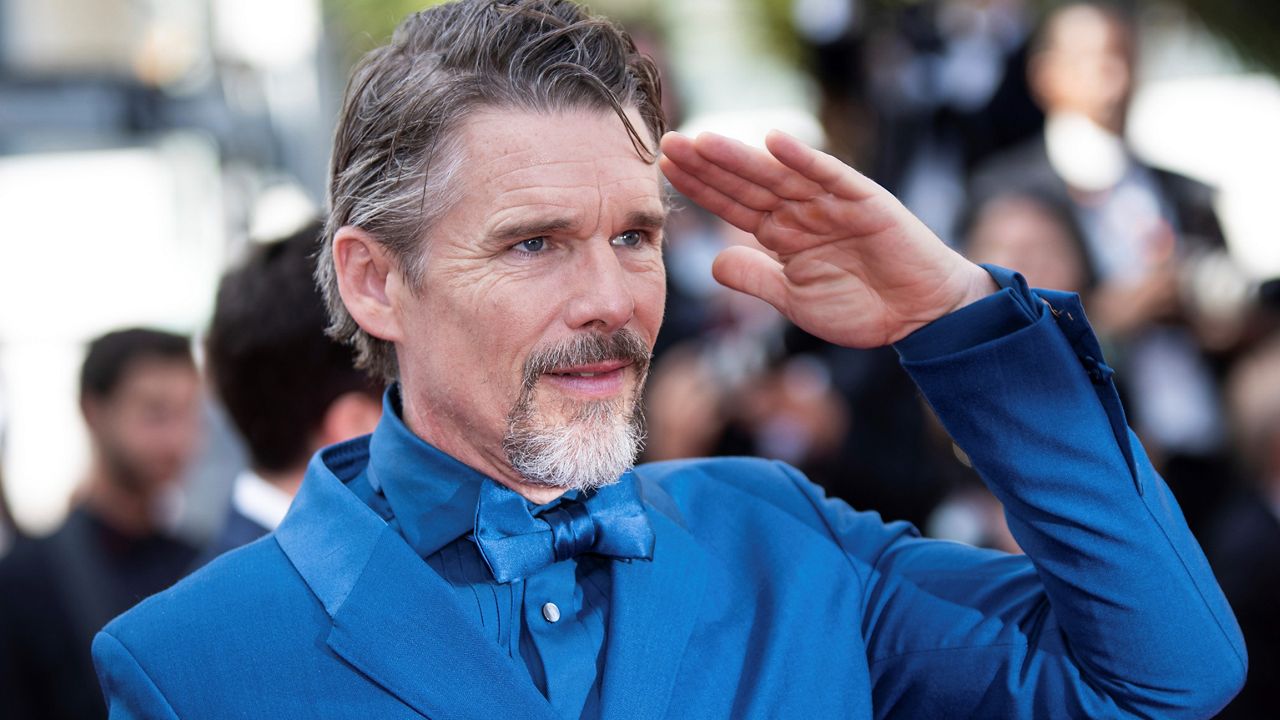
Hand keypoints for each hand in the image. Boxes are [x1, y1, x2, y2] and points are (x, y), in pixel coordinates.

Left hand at [659, 130, 995, 347]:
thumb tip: (711, 263)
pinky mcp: (864, 202)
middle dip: (708, 165)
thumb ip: (755, 279)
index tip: (664, 169)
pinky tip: (775, 142)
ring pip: (779, 176)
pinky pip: (830, 177)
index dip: (701, 188)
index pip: (733, 205)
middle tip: (669, 142)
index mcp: (783, 233)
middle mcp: (802, 211)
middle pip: (747, 184)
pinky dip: (805, 160)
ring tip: (705, 142)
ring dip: (742, 158)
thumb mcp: (794, 300)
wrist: (919, 315)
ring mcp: (832, 203)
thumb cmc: (861, 306)